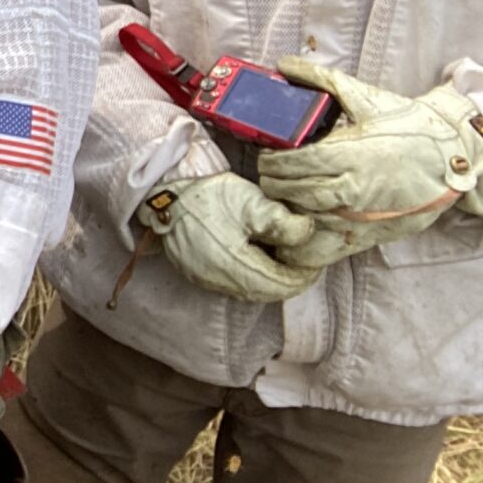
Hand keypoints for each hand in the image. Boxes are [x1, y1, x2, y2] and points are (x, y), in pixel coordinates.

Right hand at [136, 172, 318, 303]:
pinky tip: (254, 259)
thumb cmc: (211, 195)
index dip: (304, 275)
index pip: (282, 284)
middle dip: (289, 279)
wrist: (167, 190)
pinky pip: (231, 285)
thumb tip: (309, 235)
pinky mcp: (196, 275)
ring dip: (270, 280)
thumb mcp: (253, 202)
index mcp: (236, 265)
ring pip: (249, 291)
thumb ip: (285, 223)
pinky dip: (250, 278)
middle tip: (301, 260)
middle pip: (266, 292)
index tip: (314, 260)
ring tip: (280, 259)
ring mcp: (205, 280)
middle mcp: (220, 281)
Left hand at [257, 58, 482, 233]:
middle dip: (275, 184)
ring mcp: (364, 212)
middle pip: (296, 192)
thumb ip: (321, 79)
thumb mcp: (364, 96)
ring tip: (284, 195)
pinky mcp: (374, 230)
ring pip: (310, 217)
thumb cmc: (409, 123)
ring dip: (290, 207)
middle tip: (270, 176)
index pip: (294, 163)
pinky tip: (300, 228)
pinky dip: (310, 237)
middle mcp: (354, 186)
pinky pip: (332, 241)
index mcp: (349, 153)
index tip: (267, 157)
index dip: (272, 162)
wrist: (454, 153)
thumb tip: (284, 64)